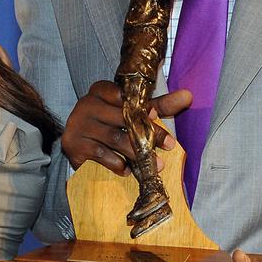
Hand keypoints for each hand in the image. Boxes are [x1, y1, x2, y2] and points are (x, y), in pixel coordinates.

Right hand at [61, 80, 190, 173]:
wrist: (77, 145)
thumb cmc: (109, 125)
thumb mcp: (131, 113)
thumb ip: (157, 105)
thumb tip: (187, 96)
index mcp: (100, 91)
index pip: (124, 94)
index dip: (143, 107)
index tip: (158, 118)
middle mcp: (87, 104)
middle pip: (123, 118)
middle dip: (149, 134)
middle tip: (169, 145)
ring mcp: (78, 124)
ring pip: (114, 138)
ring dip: (138, 153)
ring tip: (156, 164)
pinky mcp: (74, 145)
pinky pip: (101, 154)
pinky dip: (117, 164)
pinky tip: (128, 170)